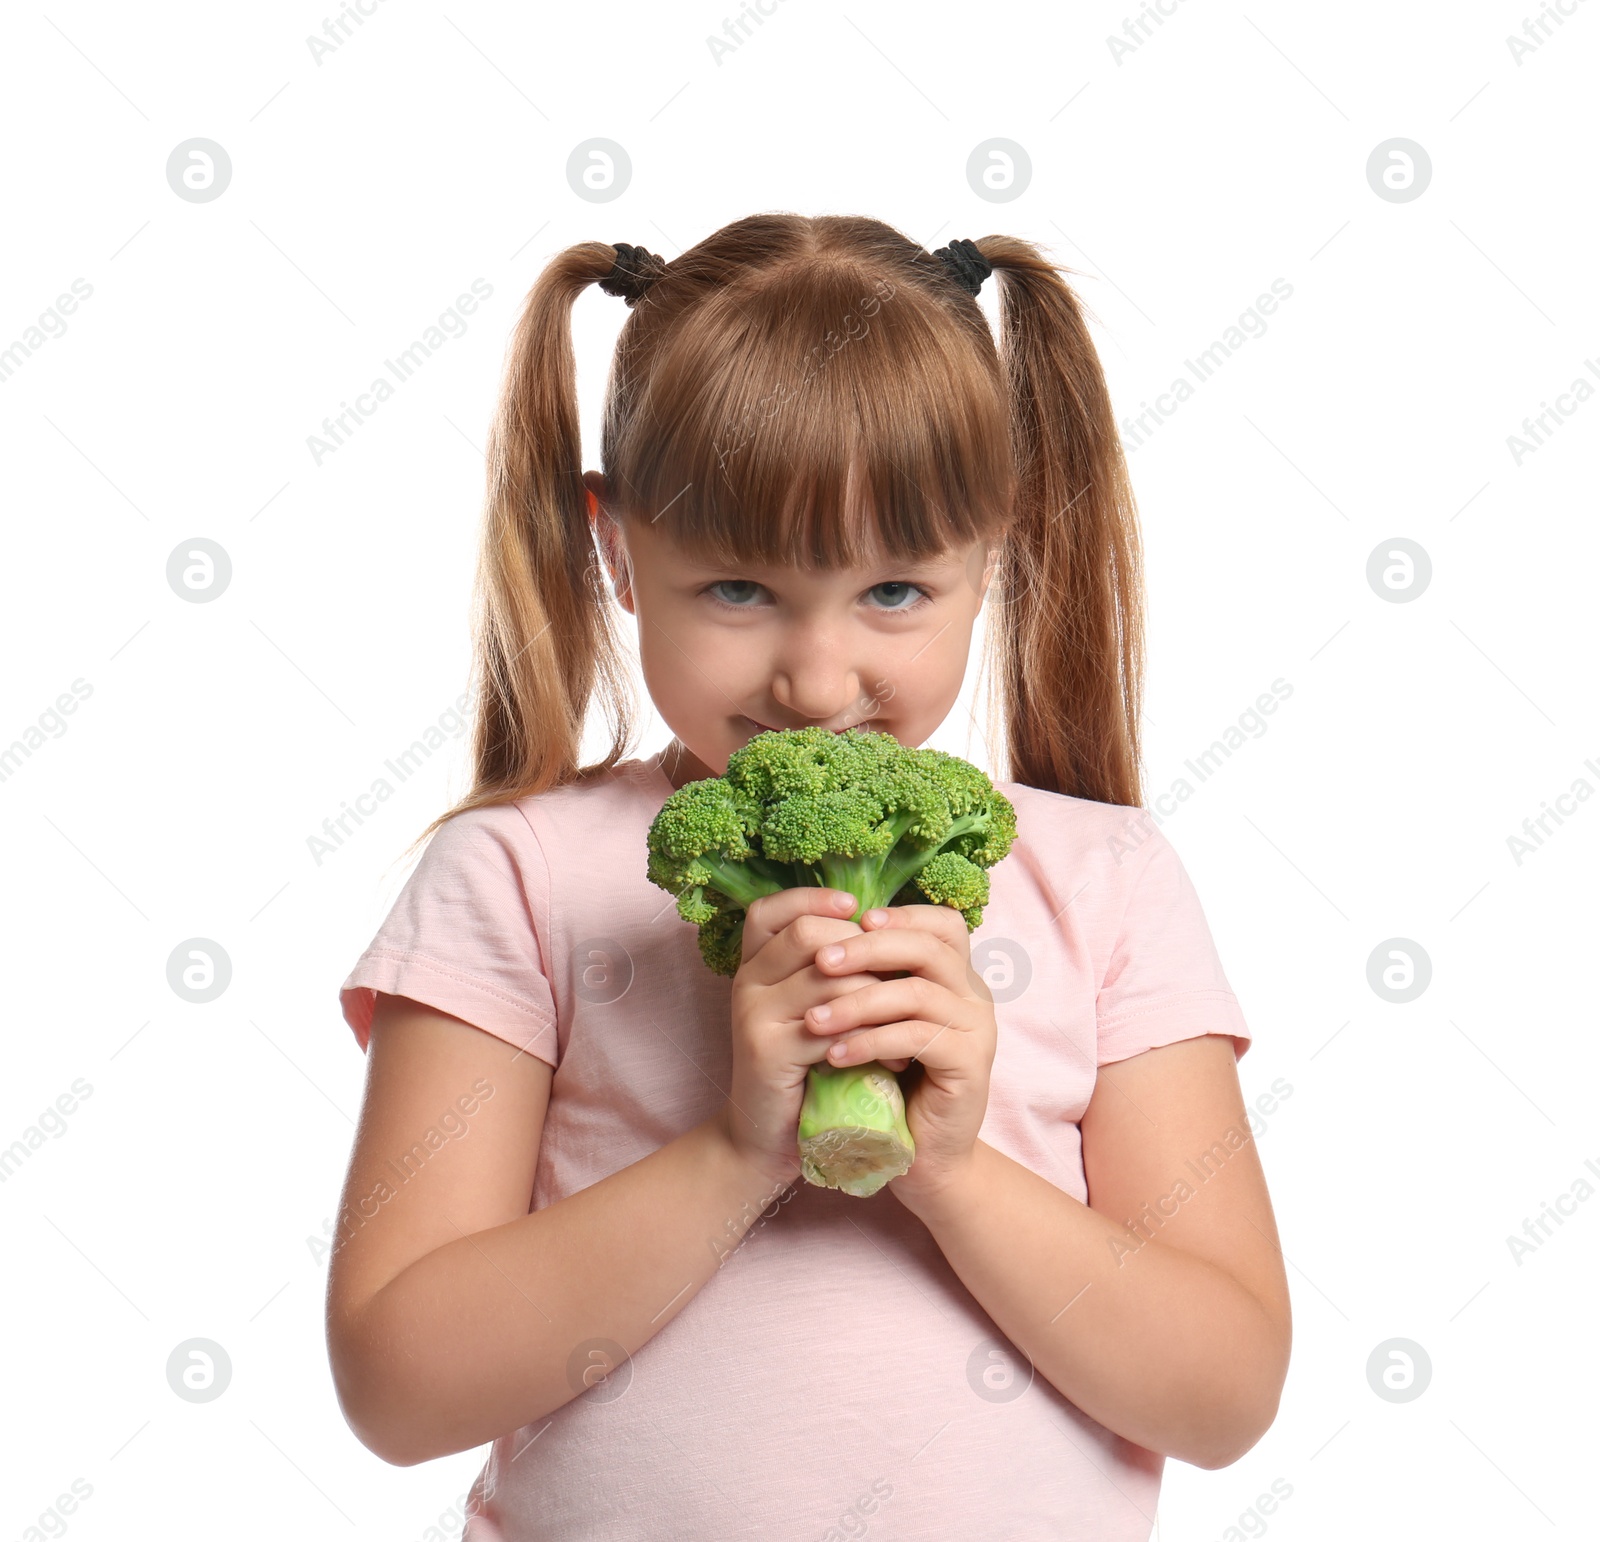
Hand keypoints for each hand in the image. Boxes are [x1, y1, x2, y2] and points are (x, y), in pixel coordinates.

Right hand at [718, 888, 888, 1189]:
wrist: (768, 1137)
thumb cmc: (804, 1067)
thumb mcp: (813, 1009)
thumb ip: (832, 969)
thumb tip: (885, 923)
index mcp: (754, 964)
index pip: (771, 909)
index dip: (813, 899)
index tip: (857, 906)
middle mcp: (746, 982)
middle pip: (807, 934)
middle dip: (863, 948)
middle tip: (902, 975)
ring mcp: (752, 1015)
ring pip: (826, 979)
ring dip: (878, 997)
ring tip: (909, 1019)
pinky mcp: (767, 1052)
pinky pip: (830, 1029)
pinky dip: (871, 1040)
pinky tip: (897, 1058)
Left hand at [801, 903, 996, 1209]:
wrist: (922, 1158)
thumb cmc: (893, 1084)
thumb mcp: (879, 1023)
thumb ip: (873, 981)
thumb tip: (822, 932)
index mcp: (957, 977)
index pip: (942, 923)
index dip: (900, 915)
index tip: (851, 921)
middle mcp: (975, 996)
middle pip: (929, 948)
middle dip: (869, 949)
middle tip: (821, 961)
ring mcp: (978, 1029)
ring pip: (918, 993)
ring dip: (859, 1002)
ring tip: (814, 1020)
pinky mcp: (970, 1064)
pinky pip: (918, 1038)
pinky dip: (871, 1042)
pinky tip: (836, 1055)